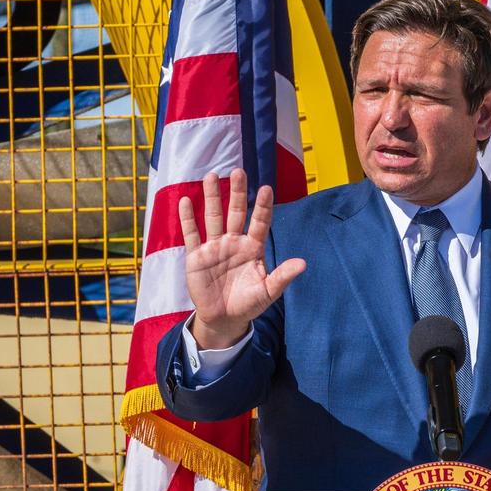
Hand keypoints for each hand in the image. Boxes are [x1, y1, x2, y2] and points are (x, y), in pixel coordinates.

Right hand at [180, 169, 305, 348]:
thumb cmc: (249, 303)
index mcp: (253, 248)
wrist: (224, 319)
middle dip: (237, 192)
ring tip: (211, 176)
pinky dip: (188, 218)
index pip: (260, 222)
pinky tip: (186, 200)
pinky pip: (192, 234)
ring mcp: (215, 247)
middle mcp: (234, 242)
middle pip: (236, 212)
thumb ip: (283, 276)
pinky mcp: (196, 256)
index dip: (263, 206)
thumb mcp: (268, 291)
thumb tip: (303, 263)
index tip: (266, 188)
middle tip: (238, 171)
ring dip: (212, 197)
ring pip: (213, 217)